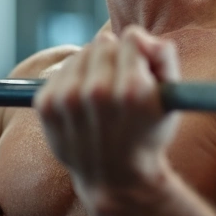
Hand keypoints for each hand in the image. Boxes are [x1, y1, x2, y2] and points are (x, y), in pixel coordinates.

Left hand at [33, 25, 180, 200]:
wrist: (114, 179)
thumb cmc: (147, 135)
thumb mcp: (171, 99)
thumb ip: (164, 56)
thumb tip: (137, 35)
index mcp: (131, 89)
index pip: (130, 38)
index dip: (138, 54)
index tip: (139, 74)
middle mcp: (96, 93)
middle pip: (104, 43)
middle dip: (114, 59)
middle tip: (119, 88)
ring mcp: (67, 100)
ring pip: (81, 54)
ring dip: (92, 68)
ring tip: (101, 98)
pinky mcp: (45, 105)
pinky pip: (60, 70)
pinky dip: (72, 81)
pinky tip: (82, 104)